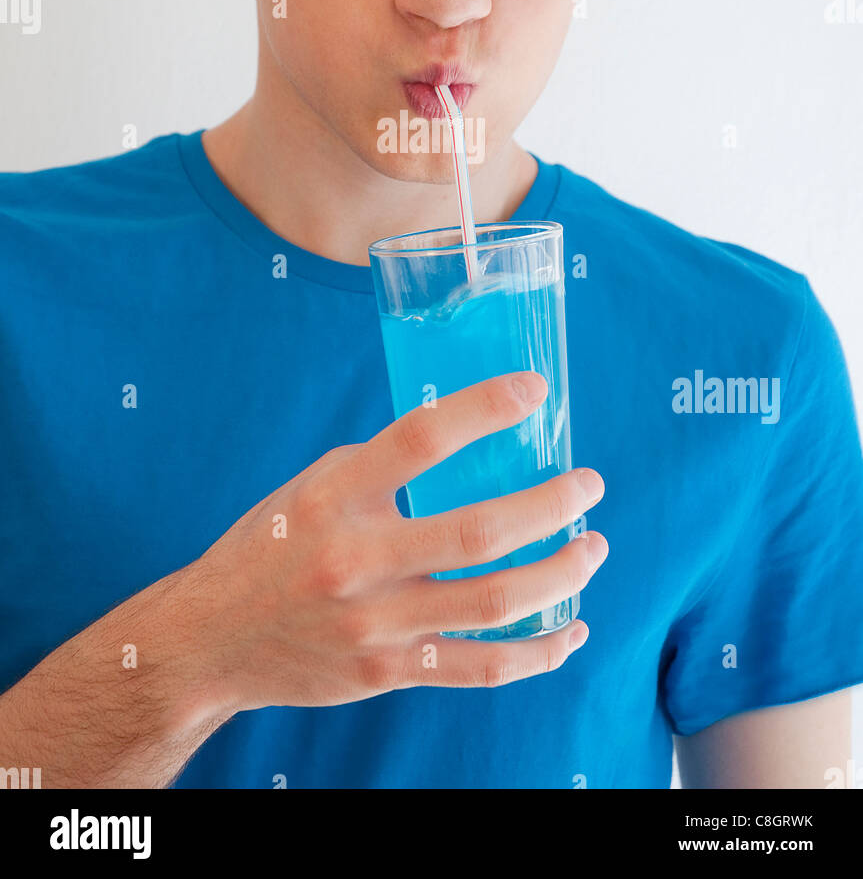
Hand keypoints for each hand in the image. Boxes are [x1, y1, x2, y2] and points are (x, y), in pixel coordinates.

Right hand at [188, 370, 606, 710]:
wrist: (212, 639)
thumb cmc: (273, 546)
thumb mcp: (314, 486)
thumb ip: (382, 468)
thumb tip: (465, 438)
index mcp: (335, 495)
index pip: (420, 438)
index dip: (484, 408)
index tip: (534, 390)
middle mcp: (356, 559)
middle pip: (479, 533)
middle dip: (551, 507)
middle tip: (590, 485)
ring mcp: (376, 623)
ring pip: (494, 604)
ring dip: (560, 574)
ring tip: (593, 548)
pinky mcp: (389, 672)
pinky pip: (482, 668)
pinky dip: (539, 651)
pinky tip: (572, 629)